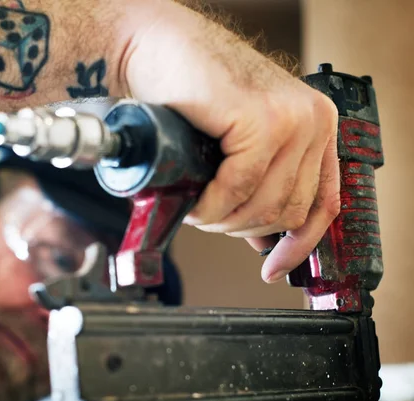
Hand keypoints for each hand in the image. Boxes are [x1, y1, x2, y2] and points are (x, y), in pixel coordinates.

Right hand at [124, 0, 340, 282]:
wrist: (157, 50)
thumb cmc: (191, 95)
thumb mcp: (239, 145)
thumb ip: (261, 185)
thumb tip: (265, 237)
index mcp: (315, 127)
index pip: (324, 204)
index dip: (298, 245)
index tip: (273, 269)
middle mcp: (313, 120)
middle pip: (289, 211)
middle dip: (242, 228)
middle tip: (210, 217)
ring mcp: (292, 119)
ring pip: (265, 205)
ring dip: (224, 219)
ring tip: (198, 207)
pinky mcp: (261, 119)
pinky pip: (238, 187)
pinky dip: (212, 205)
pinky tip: (196, 200)